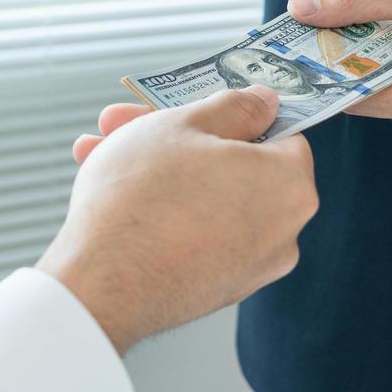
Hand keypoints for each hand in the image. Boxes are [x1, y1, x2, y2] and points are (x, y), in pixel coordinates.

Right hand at [37, 87, 318, 354]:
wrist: (101, 285)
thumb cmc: (142, 198)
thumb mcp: (183, 125)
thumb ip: (233, 107)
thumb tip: (265, 102)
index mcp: (290, 184)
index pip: (279, 133)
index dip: (231, 114)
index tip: (195, 107)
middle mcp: (283, 232)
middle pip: (233, 165)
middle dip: (176, 138)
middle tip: (130, 123)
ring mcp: (250, 267)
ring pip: (208, 198)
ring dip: (160, 171)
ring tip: (102, 152)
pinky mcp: (217, 289)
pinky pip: (198, 234)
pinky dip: (166, 212)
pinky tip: (114, 193)